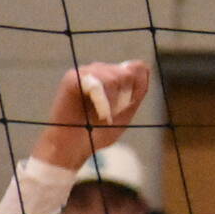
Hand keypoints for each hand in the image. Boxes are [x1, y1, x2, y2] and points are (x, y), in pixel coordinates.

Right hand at [32, 60, 151, 170]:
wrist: (74, 148)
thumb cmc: (99, 131)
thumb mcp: (127, 110)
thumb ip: (138, 88)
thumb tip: (143, 65)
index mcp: (112, 74)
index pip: (138, 68)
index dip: (137, 89)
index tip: (126, 107)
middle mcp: (99, 69)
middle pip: (128, 73)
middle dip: (124, 99)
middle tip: (109, 114)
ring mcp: (85, 72)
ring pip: (115, 77)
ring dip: (113, 103)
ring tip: (102, 116)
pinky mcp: (72, 78)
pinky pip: (97, 84)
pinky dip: (103, 103)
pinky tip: (100, 114)